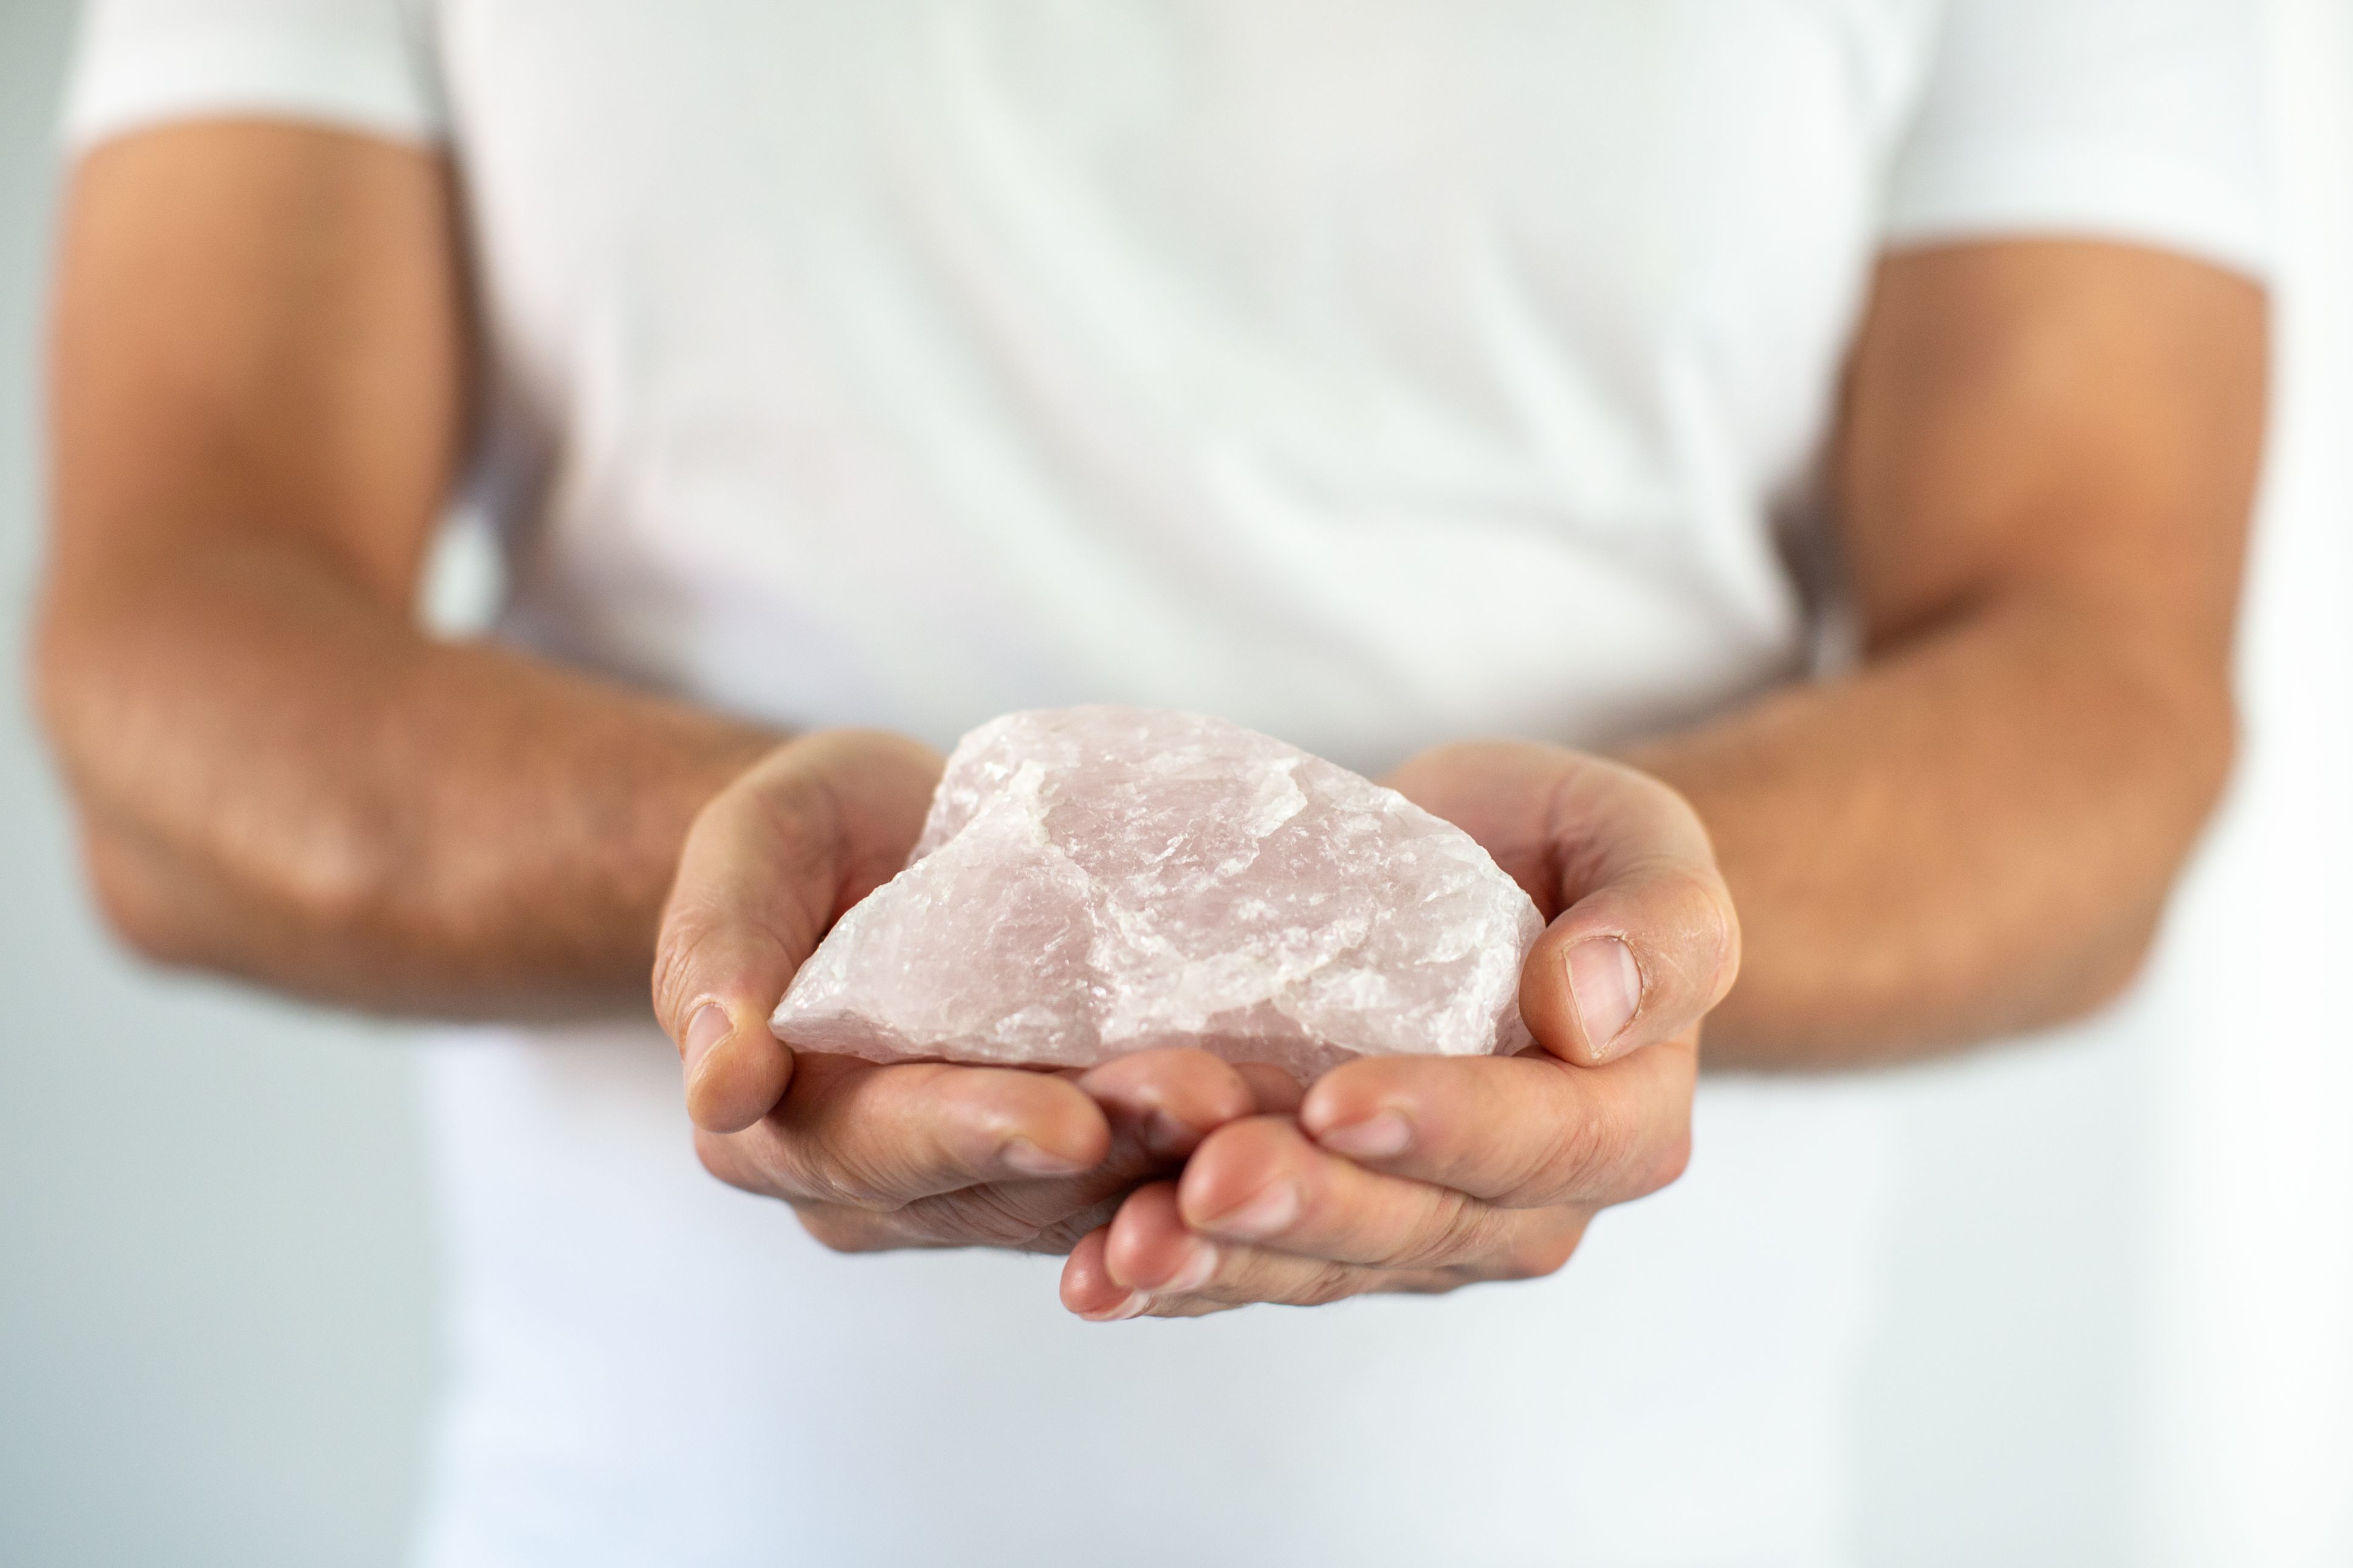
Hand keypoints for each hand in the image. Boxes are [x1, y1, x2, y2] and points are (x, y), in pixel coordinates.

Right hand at [652, 729, 1294, 1252]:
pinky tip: (1277, 1120)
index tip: (1063, 1120)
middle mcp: (880, 1188)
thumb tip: (718, 1090)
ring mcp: (980, 1188)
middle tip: (1201, 1102)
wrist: (892, 844)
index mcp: (781, 1128)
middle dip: (1105, 1149)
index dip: (972, 1134)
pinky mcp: (1066, 1170)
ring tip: (1254, 1103)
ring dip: (1169, 1159)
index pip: (878, 1147)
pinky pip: (1133, 1179)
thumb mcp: (752, 848)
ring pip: (1082, 1197)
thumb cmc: (809, 839)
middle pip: (999, 1186)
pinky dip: (1200, 1154)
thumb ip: (717, 951)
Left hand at [1058, 742, 1737, 1317]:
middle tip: (1204, 1178)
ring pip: (1318, 1264)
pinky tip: (1093, 1272)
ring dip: (1218, 1259)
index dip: (1442, 1128)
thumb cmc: (1565, 852)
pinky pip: (1249, 1265)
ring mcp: (1415, 1230)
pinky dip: (1169, 1274)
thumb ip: (1662, 923)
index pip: (1540, 1143)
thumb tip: (1590, 1008)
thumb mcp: (1637, 840)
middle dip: (1303, 1207)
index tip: (1340, 1098)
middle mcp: (1521, 1205)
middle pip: (1412, 1226)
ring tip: (1126, 1244)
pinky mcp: (1322, 1232)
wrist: (1485, 876)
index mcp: (1619, 1121)